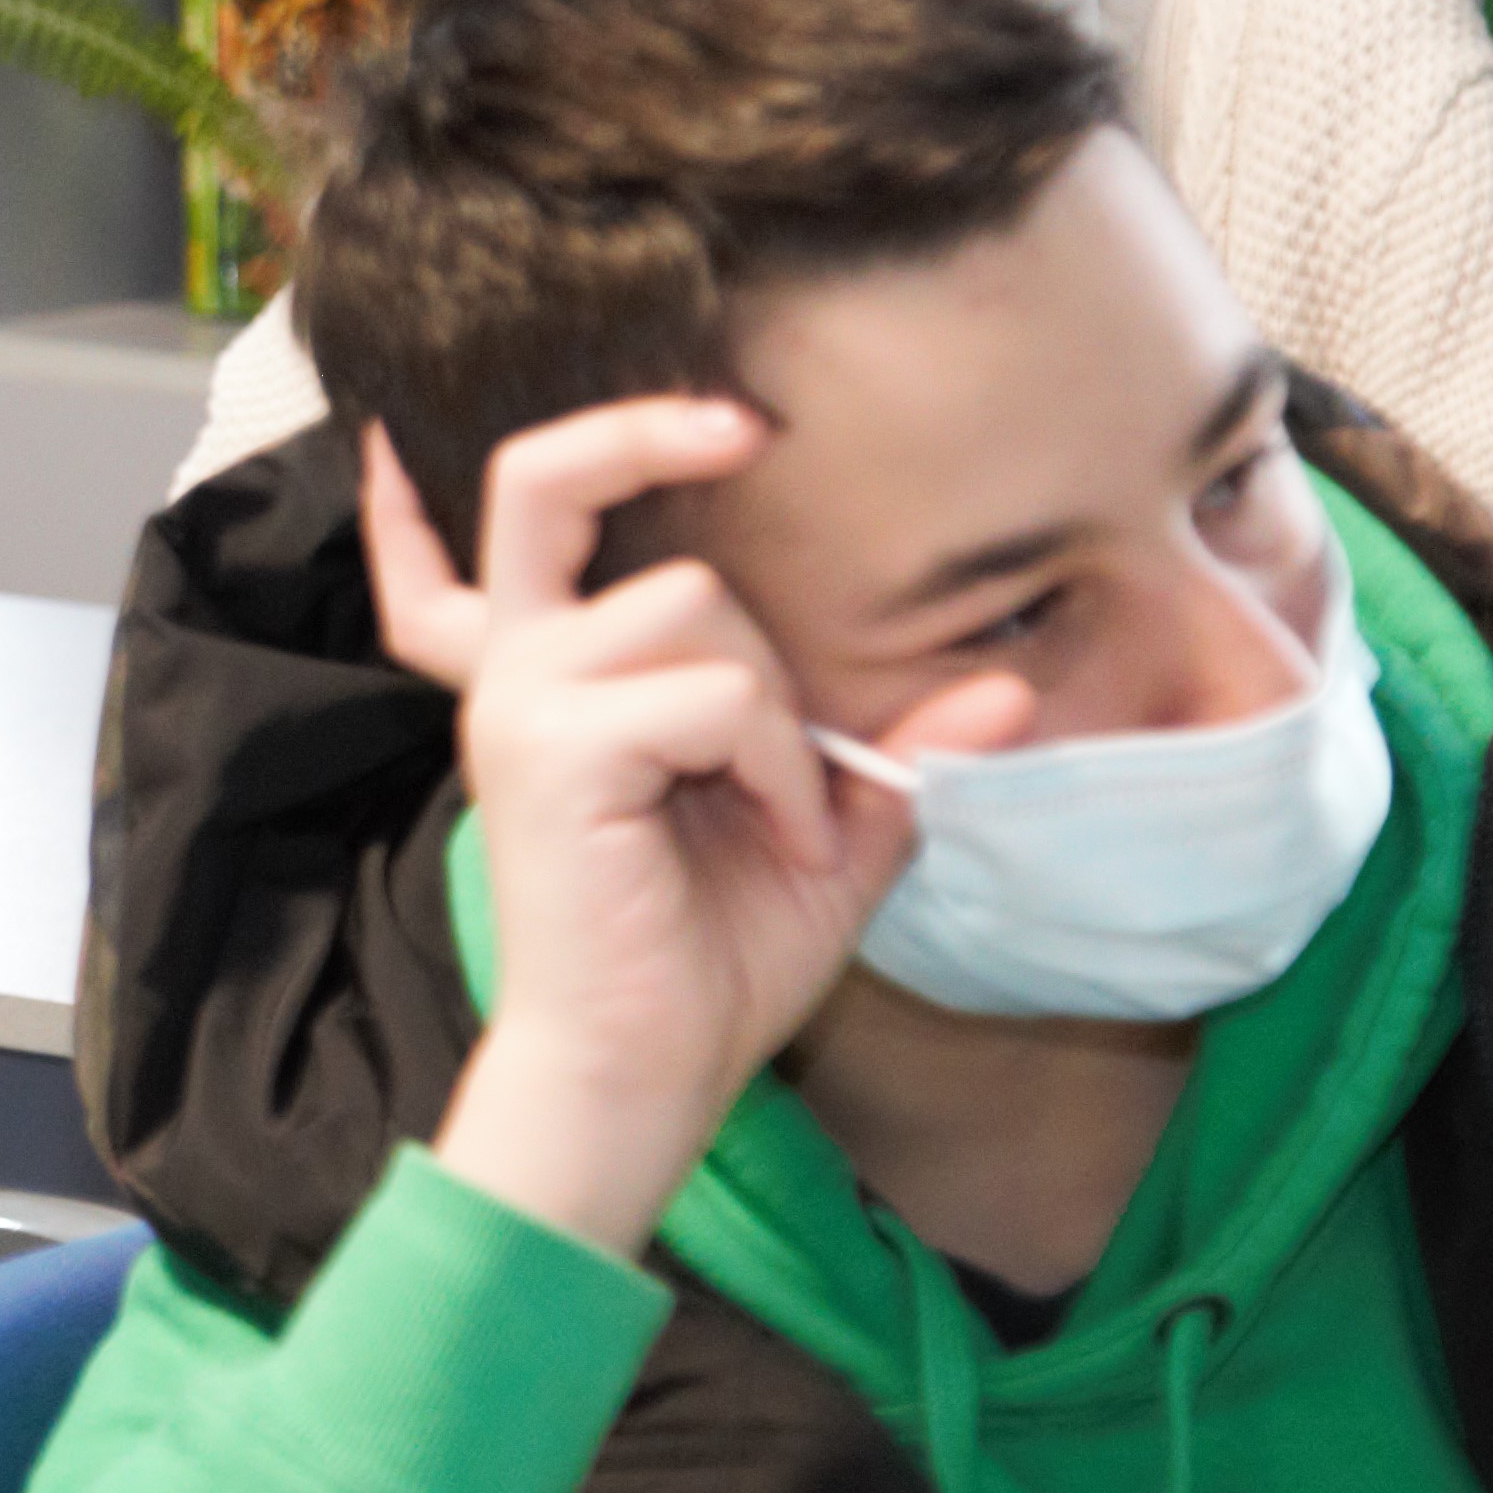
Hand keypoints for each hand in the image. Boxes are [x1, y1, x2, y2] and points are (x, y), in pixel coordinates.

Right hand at [364, 409, 1025, 1255]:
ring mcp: (522, 702)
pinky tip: (777, 839)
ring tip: (790, 818)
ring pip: (699, 607)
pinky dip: (782, 769)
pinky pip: (721, 696)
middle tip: (745, 430)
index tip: (531, 418)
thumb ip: (891, 754)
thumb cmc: (707, 966)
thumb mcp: (823, 837)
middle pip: (543, 485)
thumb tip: (1007, 687)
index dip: (490, 468)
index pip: (484, 543)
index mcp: (549, 680)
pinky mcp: (553, 748)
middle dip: (641, 434)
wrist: (640, 1074)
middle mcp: (514, 672)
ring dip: (783, 714)